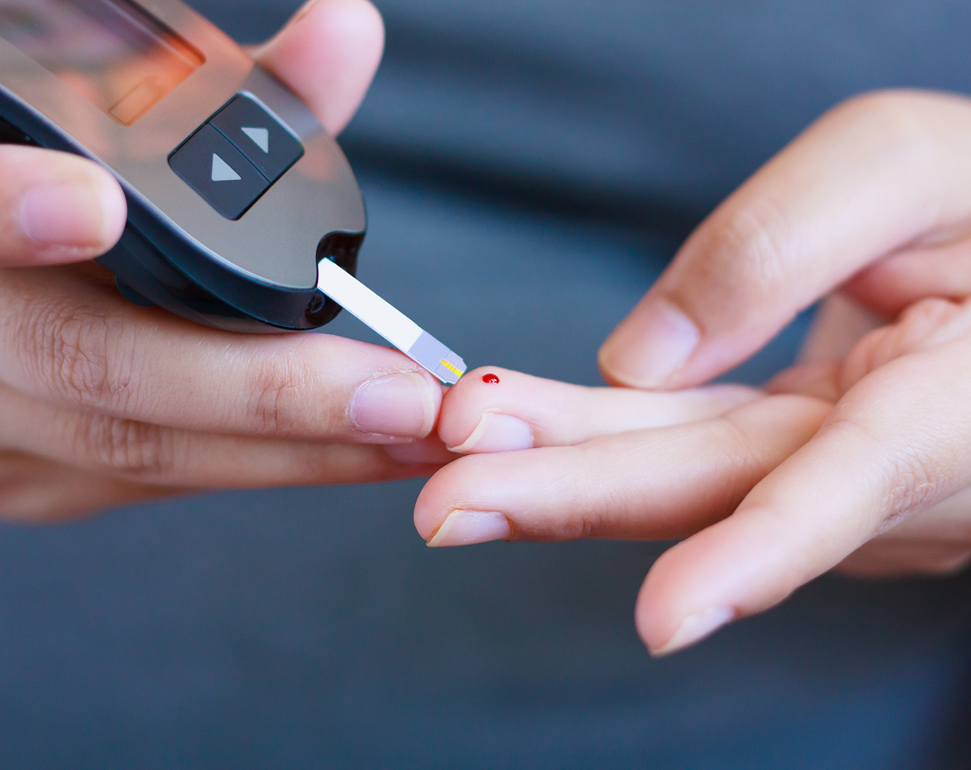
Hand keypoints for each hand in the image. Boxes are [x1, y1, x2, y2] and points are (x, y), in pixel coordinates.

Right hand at [0, 0, 445, 521]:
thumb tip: (349, 32)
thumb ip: (227, 90)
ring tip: (415, 431)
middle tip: (398, 395)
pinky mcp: (17, 474)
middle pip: (88, 364)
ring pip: (134, 447)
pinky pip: (152, 475)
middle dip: (264, 390)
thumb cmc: (51, 185)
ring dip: (294, 450)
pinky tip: (355, 450)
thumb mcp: (106, 126)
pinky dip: (262, 462)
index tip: (95, 204)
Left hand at [414, 90, 970, 654]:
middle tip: (449, 497)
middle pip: (726, 489)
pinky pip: (695, 459)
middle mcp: (911, 472)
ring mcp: (852, 488)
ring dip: (564, 467)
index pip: (861, 482)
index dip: (760, 552)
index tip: (667, 617)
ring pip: (692, 480)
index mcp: (965, 401)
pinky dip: (598, 441)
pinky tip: (510, 429)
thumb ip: (774, 248)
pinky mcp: (805, 472)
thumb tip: (638, 357)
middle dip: (577, 493)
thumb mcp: (906, 169)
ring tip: (454, 448)